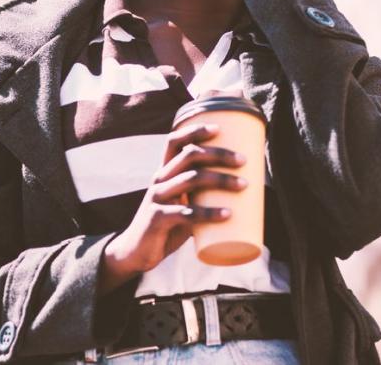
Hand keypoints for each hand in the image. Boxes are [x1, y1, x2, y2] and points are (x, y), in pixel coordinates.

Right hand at [98, 124, 247, 293]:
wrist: (137, 252)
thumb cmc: (167, 226)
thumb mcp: (182, 205)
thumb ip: (202, 197)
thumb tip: (241, 194)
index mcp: (164, 172)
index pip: (175, 141)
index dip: (195, 131)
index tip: (219, 128)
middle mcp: (159, 180)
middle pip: (189, 156)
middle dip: (218, 154)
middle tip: (243, 161)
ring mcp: (157, 198)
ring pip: (190, 179)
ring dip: (220, 180)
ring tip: (243, 185)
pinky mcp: (157, 219)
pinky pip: (186, 213)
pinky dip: (209, 213)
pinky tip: (227, 214)